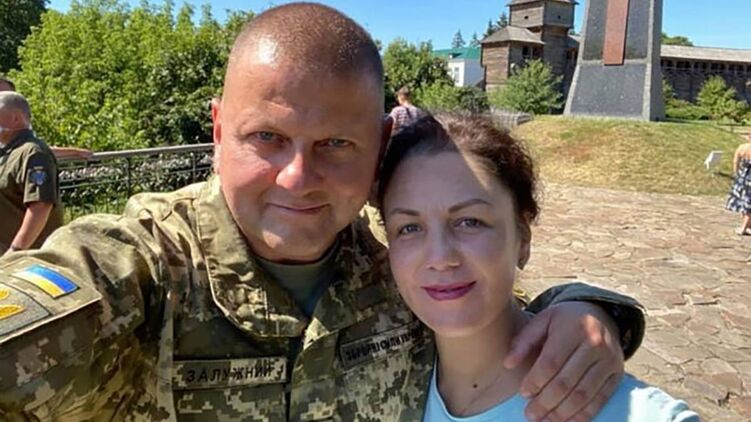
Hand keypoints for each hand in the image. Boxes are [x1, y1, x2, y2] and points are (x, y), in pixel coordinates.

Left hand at [505, 302, 623, 421]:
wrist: (602, 315)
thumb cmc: (565, 320)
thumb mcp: (543, 320)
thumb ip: (524, 340)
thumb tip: (508, 363)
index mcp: (573, 328)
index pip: (551, 361)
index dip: (536, 380)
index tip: (523, 393)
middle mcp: (594, 344)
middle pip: (566, 381)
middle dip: (546, 402)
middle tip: (530, 414)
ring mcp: (608, 360)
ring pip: (583, 394)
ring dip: (562, 413)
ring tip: (545, 421)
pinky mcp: (617, 374)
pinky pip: (600, 399)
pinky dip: (584, 414)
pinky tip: (567, 421)